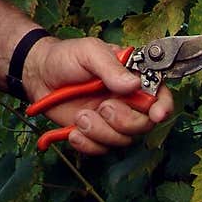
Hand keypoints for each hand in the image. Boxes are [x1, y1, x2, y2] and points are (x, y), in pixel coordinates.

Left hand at [23, 35, 173, 156]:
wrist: (39, 74)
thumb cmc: (66, 57)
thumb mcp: (89, 52)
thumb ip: (111, 66)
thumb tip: (134, 83)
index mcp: (131, 75)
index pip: (159, 92)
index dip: (163, 105)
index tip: (156, 114)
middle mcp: (125, 99)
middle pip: (144, 123)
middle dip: (124, 121)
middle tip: (103, 107)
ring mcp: (110, 118)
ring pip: (122, 139)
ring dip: (100, 131)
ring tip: (81, 116)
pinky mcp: (94, 133)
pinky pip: (101, 149)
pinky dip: (87, 143)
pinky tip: (74, 131)